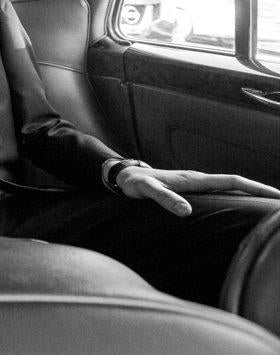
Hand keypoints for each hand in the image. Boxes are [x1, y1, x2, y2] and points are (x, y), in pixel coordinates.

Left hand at [117, 167, 279, 216]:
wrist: (123, 176)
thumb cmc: (134, 184)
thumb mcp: (146, 191)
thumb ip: (164, 199)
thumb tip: (185, 211)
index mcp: (194, 180)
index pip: (232, 182)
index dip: (255, 188)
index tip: (276, 196)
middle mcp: (198, 180)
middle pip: (238, 184)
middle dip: (261, 192)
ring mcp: (196, 184)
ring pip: (230, 188)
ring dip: (250, 195)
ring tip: (268, 207)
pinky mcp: (191, 190)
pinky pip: (220, 193)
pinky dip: (235, 197)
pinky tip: (240, 207)